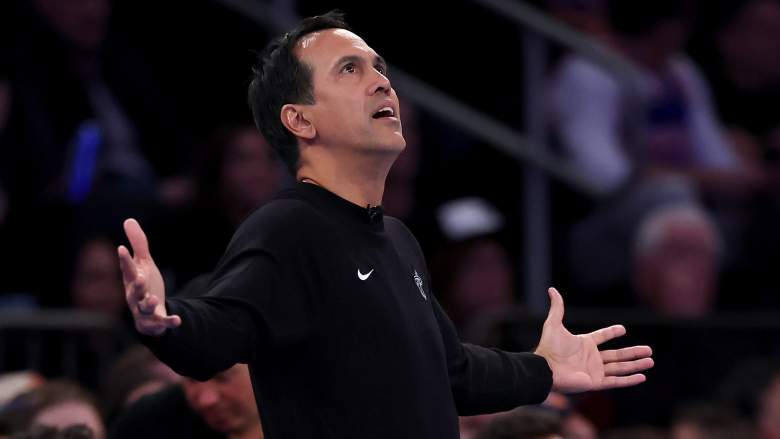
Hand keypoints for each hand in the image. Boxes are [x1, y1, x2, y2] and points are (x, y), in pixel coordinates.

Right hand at [118, 218, 180, 335]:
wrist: (147, 313)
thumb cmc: (144, 284)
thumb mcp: (143, 263)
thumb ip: (138, 244)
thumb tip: (129, 220)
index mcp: (132, 279)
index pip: (127, 268)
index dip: (124, 259)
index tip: (121, 248)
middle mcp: (135, 296)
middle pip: (134, 290)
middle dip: (136, 285)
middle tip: (141, 278)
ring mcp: (144, 310)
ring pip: (144, 308)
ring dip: (149, 304)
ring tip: (155, 299)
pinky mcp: (156, 321)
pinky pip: (161, 322)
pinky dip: (169, 322)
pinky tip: (178, 320)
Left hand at [534, 288, 652, 392]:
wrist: (545, 368)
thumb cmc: (549, 347)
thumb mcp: (554, 324)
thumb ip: (557, 307)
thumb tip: (551, 289)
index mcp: (584, 344)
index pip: (601, 337)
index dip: (611, 332)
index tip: (623, 329)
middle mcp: (591, 358)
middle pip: (617, 355)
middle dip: (633, 352)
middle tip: (649, 350)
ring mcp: (594, 371)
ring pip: (620, 368)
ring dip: (636, 365)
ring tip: (651, 361)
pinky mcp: (596, 382)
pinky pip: (616, 381)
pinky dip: (629, 380)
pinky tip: (642, 377)